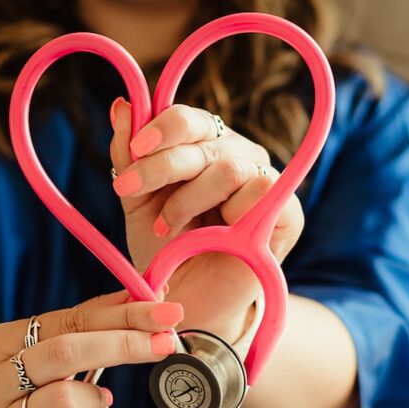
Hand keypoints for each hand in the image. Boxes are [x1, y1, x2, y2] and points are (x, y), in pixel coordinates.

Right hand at [0, 291, 182, 407]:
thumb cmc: (4, 379)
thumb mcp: (29, 346)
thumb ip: (78, 326)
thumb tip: (137, 298)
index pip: (68, 320)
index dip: (121, 314)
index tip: (165, 311)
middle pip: (65, 351)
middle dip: (123, 343)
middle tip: (167, 341)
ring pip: (61, 399)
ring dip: (95, 395)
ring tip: (102, 396)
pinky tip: (90, 405)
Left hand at [108, 98, 303, 341]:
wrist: (186, 301)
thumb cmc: (165, 249)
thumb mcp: (137, 201)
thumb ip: (128, 155)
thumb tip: (121, 105)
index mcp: (203, 146)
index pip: (188, 118)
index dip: (161, 128)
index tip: (133, 151)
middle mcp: (236, 155)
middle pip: (204, 137)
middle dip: (161, 165)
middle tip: (128, 189)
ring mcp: (264, 180)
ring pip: (228, 167)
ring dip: (188, 200)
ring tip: (166, 227)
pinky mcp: (287, 212)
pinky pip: (262, 191)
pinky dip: (228, 214)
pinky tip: (211, 236)